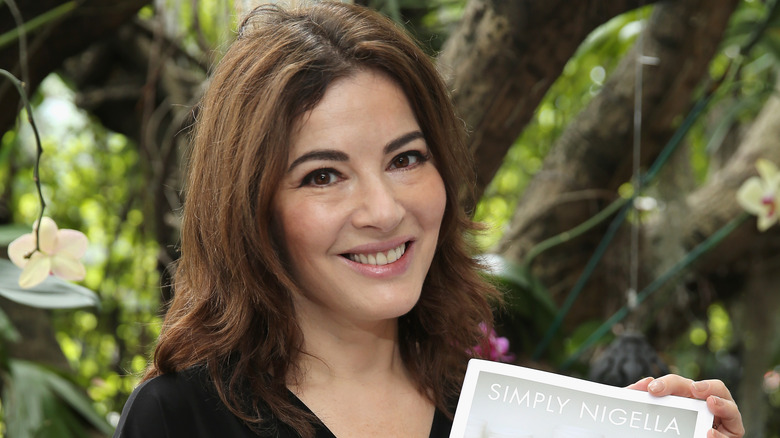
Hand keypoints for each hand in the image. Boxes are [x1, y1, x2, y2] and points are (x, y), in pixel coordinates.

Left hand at [628, 375, 743, 437]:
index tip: (653, 388)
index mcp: (687, 396)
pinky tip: (709, 433)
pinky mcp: (730, 435)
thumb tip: (639, 385)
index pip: (679, 384)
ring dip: (723, 403)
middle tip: (694, 388)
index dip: (668, 383)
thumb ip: (643, 398)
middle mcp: (706, 405)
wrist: (673, 434)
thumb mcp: (653, 413)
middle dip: (705, 386)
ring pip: (730, 408)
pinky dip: (721, 435)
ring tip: (711, 402)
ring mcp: (721, 420)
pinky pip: (733, 432)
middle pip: (710, 389)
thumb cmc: (665, 426)